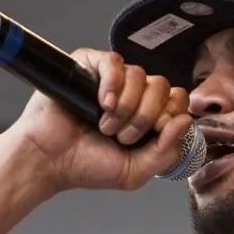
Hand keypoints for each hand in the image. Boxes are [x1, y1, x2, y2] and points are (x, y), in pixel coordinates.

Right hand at [7, 49, 193, 191]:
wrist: (48, 160)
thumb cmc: (86, 165)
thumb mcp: (135, 171)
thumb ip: (166, 152)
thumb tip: (184, 121)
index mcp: (148, 115)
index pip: (178, 100)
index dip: (171, 116)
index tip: (154, 135)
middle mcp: (133, 95)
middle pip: (162, 86)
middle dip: (146, 116)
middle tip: (123, 137)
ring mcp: (112, 80)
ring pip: (140, 75)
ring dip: (126, 107)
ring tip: (106, 126)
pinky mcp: (89, 66)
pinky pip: (115, 62)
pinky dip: (113, 85)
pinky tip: (102, 105)